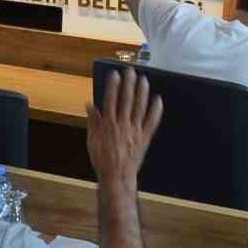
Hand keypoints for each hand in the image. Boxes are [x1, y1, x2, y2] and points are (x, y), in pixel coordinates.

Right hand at [85, 66, 162, 188]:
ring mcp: (135, 131)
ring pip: (140, 108)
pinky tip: (158, 100)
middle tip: (131, 71)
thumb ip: (92, 121)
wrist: (117, 177)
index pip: (110, 100)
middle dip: (128, 84)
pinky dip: (156, 111)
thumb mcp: (92, 140)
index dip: (112, 86)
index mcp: (108, 125)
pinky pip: (151, 122)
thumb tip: (90, 104)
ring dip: (142, 92)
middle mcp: (122, 125)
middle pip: (126, 100)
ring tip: (143, 80)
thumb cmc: (102, 160)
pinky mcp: (144, 138)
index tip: (114, 74)